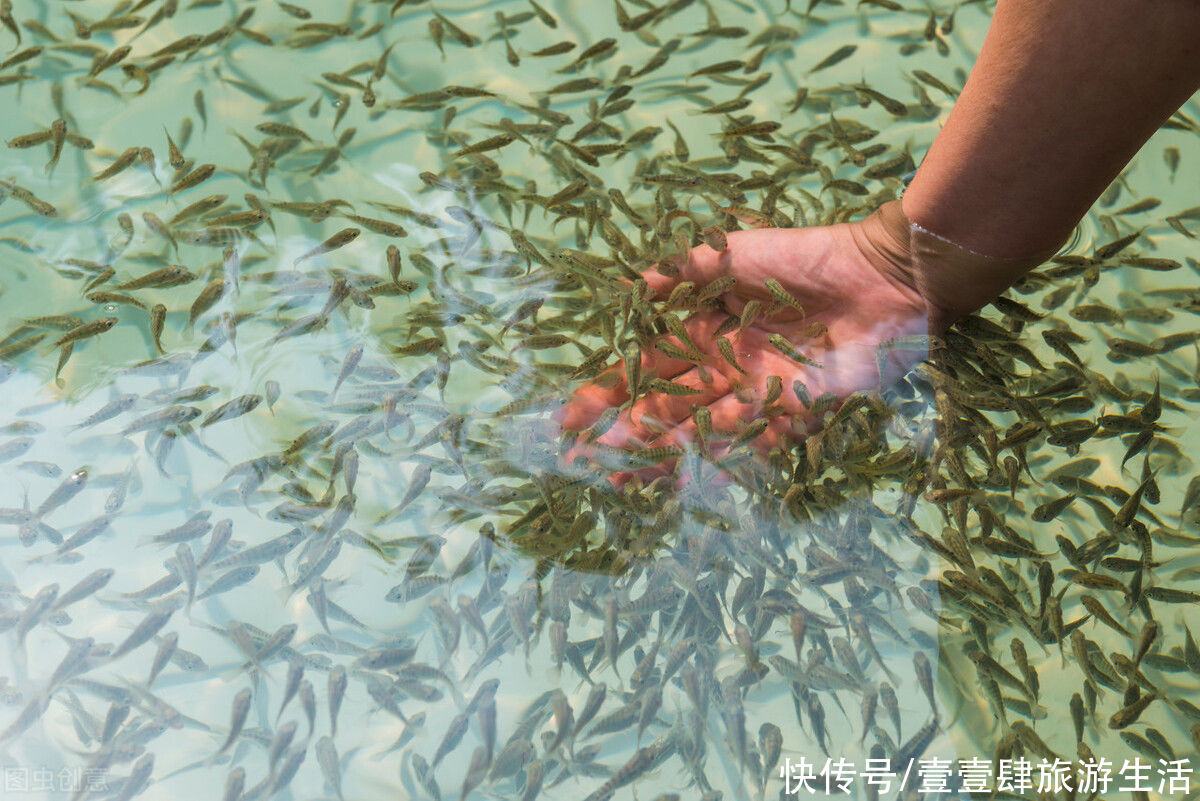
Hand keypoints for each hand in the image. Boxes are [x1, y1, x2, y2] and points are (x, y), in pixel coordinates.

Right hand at [556, 203, 940, 484]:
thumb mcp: (731, 252)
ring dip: (665, 449)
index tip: (573, 419)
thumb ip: (679, 270)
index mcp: (706, 332)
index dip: (610, 393)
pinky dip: (728, 447)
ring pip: (702, 428)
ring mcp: (759, 392)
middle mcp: (726, 367)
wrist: (883, 275)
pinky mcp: (797, 411)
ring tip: (626, 470)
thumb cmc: (804, 259)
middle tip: (591, 461)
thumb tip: (626, 285)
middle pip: (668, 407)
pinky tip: (691, 464)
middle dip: (629, 433)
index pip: (647, 368)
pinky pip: (756, 436)